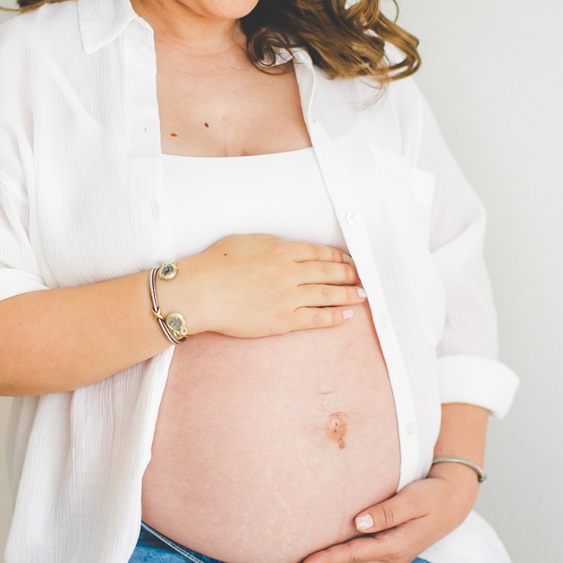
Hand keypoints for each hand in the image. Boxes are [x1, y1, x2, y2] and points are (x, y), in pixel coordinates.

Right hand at [158, 234, 365, 337]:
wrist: (201, 292)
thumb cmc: (214, 266)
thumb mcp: (245, 241)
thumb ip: (269, 243)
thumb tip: (284, 247)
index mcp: (281, 251)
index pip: (319, 253)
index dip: (338, 258)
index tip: (347, 261)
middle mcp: (289, 272)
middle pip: (329, 273)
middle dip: (350, 275)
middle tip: (361, 278)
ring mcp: (288, 297)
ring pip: (328, 295)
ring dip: (348, 295)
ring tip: (361, 296)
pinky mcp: (283, 320)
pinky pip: (316, 318)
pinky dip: (334, 317)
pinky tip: (345, 316)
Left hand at [288, 465, 479, 562]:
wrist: (454, 502)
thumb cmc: (432, 496)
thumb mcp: (413, 500)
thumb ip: (387, 512)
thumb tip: (358, 522)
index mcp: (395, 546)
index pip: (353, 554)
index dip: (327, 559)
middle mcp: (392, 557)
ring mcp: (391, 558)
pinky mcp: (390, 553)